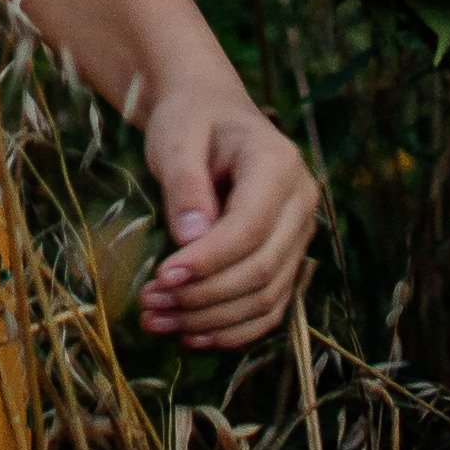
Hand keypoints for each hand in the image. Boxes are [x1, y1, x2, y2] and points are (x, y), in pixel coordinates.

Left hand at [138, 85, 317, 349]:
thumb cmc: (190, 120)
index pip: (249, 228)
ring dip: (211, 320)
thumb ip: (184, 183)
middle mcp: (301, 203)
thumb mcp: (176, 137)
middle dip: (203, 296)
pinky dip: (232, 329)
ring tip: (156, 320)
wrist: (209, 113)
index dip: (208, 260)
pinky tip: (190, 336)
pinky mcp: (287, 260)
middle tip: (149, 304)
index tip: (161, 277)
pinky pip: (268, 308)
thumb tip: (190, 240)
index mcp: (279, 165)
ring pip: (265, 298)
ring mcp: (299, 236)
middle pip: (261, 270)